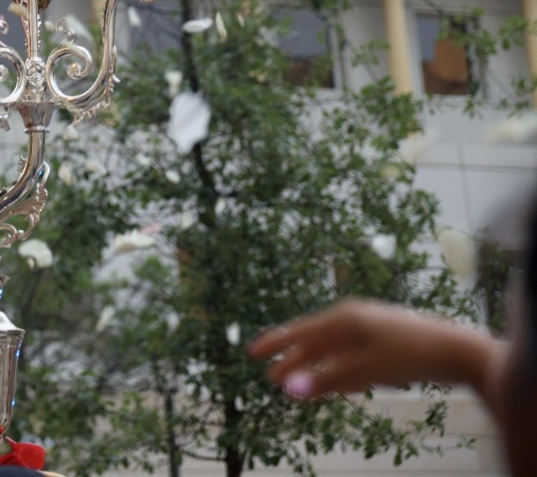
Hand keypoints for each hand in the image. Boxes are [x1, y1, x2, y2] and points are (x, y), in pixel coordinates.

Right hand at [248, 299, 500, 399]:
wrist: (457, 351)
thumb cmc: (409, 357)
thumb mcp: (364, 371)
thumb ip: (326, 380)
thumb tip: (289, 390)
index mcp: (343, 318)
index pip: (299, 332)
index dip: (275, 344)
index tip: (252, 354)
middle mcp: (353, 318)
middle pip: (314, 340)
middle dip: (293, 360)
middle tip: (272, 376)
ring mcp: (371, 327)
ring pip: (334, 348)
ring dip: (317, 367)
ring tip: (302, 383)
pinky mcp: (386, 339)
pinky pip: (353, 353)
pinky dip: (340, 367)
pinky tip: (341, 382)